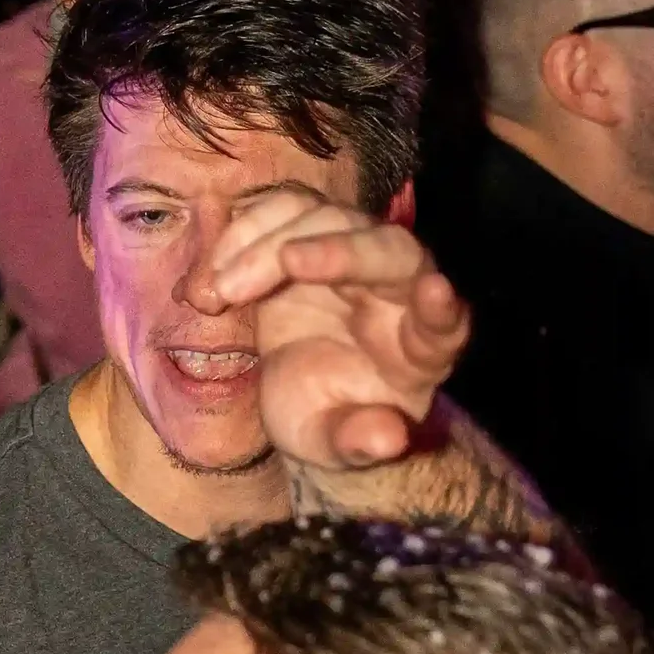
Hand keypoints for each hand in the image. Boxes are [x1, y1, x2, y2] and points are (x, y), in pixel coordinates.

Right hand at [197, 184, 469, 469]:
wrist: (301, 388)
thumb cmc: (328, 415)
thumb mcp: (333, 443)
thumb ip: (358, 442)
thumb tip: (386, 440)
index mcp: (420, 347)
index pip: (443, 321)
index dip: (440, 307)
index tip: (435, 292)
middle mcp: (398, 288)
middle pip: (388, 250)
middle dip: (342, 250)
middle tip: (285, 260)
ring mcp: (356, 252)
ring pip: (328, 219)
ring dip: (267, 246)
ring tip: (215, 296)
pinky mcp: (313, 233)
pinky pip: (284, 211)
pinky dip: (242, 235)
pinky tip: (209, 278)